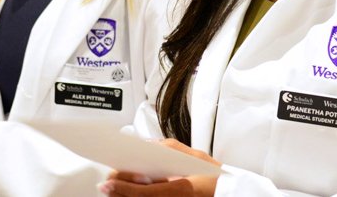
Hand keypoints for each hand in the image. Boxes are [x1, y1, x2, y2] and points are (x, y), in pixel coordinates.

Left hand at [99, 139, 218, 195]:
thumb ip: (170, 148)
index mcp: (179, 189)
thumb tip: (147, 145)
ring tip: (114, 189)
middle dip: (119, 191)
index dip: (121, 187)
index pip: (141, 191)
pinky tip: (129, 193)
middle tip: (107, 184)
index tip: (108, 182)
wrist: (229, 194)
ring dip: (125, 196)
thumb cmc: (214, 179)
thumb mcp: (195, 157)